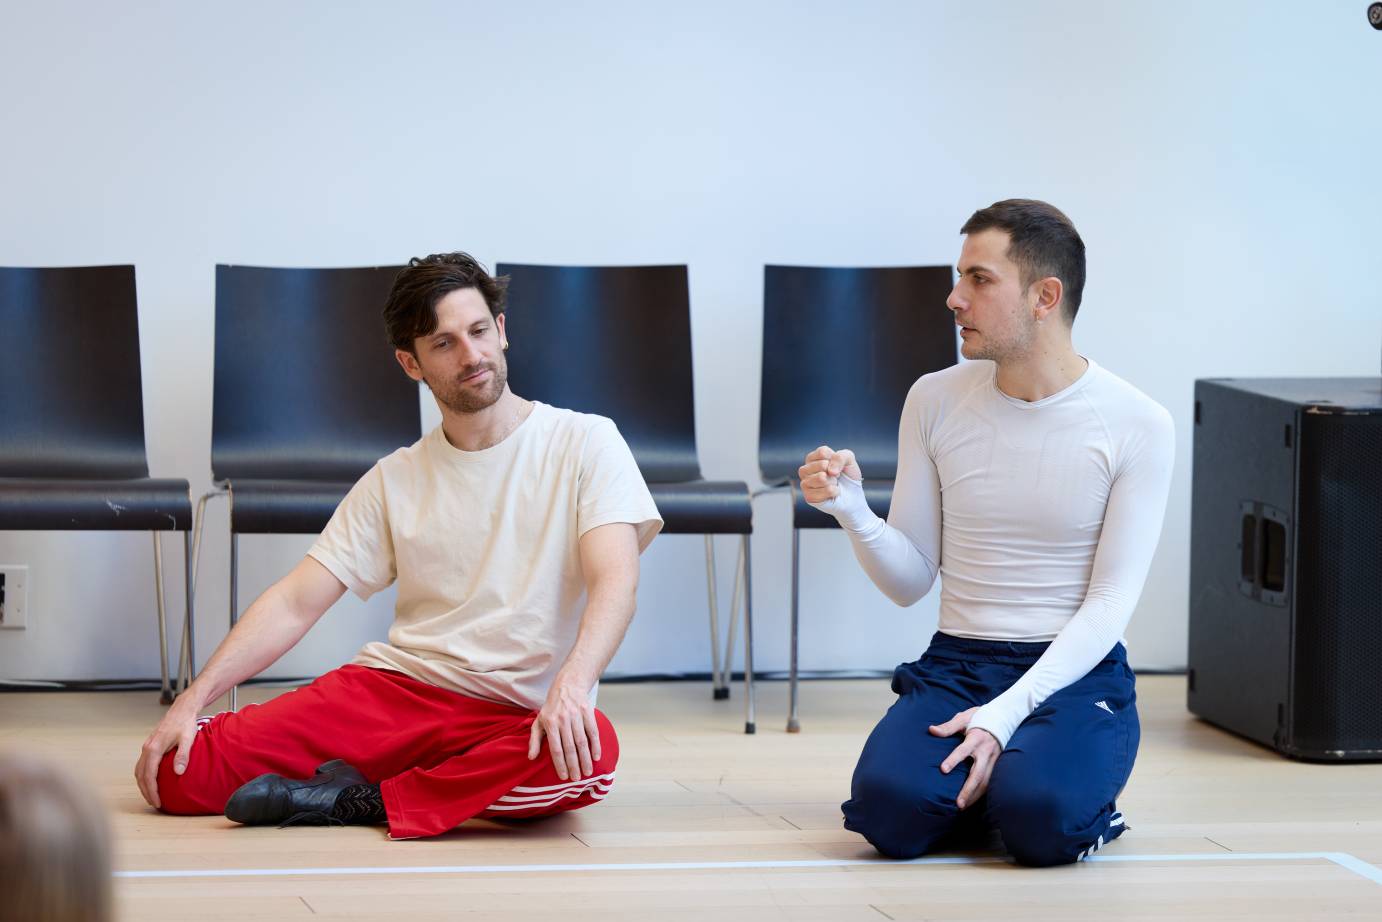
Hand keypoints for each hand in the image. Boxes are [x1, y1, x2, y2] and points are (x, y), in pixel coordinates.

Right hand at [134, 694, 201, 808]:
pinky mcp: (150, 745)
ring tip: (152, 795)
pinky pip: (142, 764)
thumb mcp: (188, 739)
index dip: (152, 791)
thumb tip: (179, 772)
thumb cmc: (186, 723)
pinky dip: (144, 775)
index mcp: (154, 748)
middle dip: (146, 791)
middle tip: (155, 803)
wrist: (182, 709)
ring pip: (139, 770)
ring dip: (143, 784)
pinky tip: (152, 780)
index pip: (149, 776)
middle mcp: (147, 748)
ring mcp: (147, 746)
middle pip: (141, 775)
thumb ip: (183, 755)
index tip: (158, 802)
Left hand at [528, 675, 599, 780]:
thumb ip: (534, 740)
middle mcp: (563, 720)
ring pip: (582, 742)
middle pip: (570, 748)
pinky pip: (593, 732)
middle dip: (574, 765)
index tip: (564, 777)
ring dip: (585, 759)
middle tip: (576, 779)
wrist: (568, 685)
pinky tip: (596, 757)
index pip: (555, 749)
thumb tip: (530, 758)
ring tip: (587, 773)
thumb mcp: (539, 721)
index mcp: (550, 723)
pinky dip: (595, 745)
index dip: (560, 764)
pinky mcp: (587, 712)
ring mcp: (576, 716)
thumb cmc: (551, 707)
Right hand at [798, 445, 862, 504]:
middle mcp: (805, 470)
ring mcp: (805, 484)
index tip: (836, 466)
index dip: (835, 460)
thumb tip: (830, 471)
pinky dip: (835, 491)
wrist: (852, 495)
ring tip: (833, 484)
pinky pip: (826, 491)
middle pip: (821, 465)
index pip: (822, 452)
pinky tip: (833, 493)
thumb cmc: (847, 476)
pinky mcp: (809, 497)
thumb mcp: (848, 459)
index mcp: (812, 458)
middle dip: (834, 472)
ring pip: (821, 478)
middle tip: (836, 477)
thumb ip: (840, 457)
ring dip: (834, 482)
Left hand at [930, 707, 1000, 809]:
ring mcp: (994, 759)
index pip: (963, 751)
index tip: (943, 770)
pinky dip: (983, 792)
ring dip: (975, 795)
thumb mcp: (964, 718)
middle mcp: (986, 751)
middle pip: (978, 774)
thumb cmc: (980, 717)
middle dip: (968, 790)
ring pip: (986, 781)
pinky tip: (974, 801)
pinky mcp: (998, 764)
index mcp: (975, 738)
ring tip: (963, 806)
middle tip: (958, 803)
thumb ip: (948, 726)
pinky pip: (991, 781)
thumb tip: (931, 730)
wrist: (1005, 717)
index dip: (953, 760)